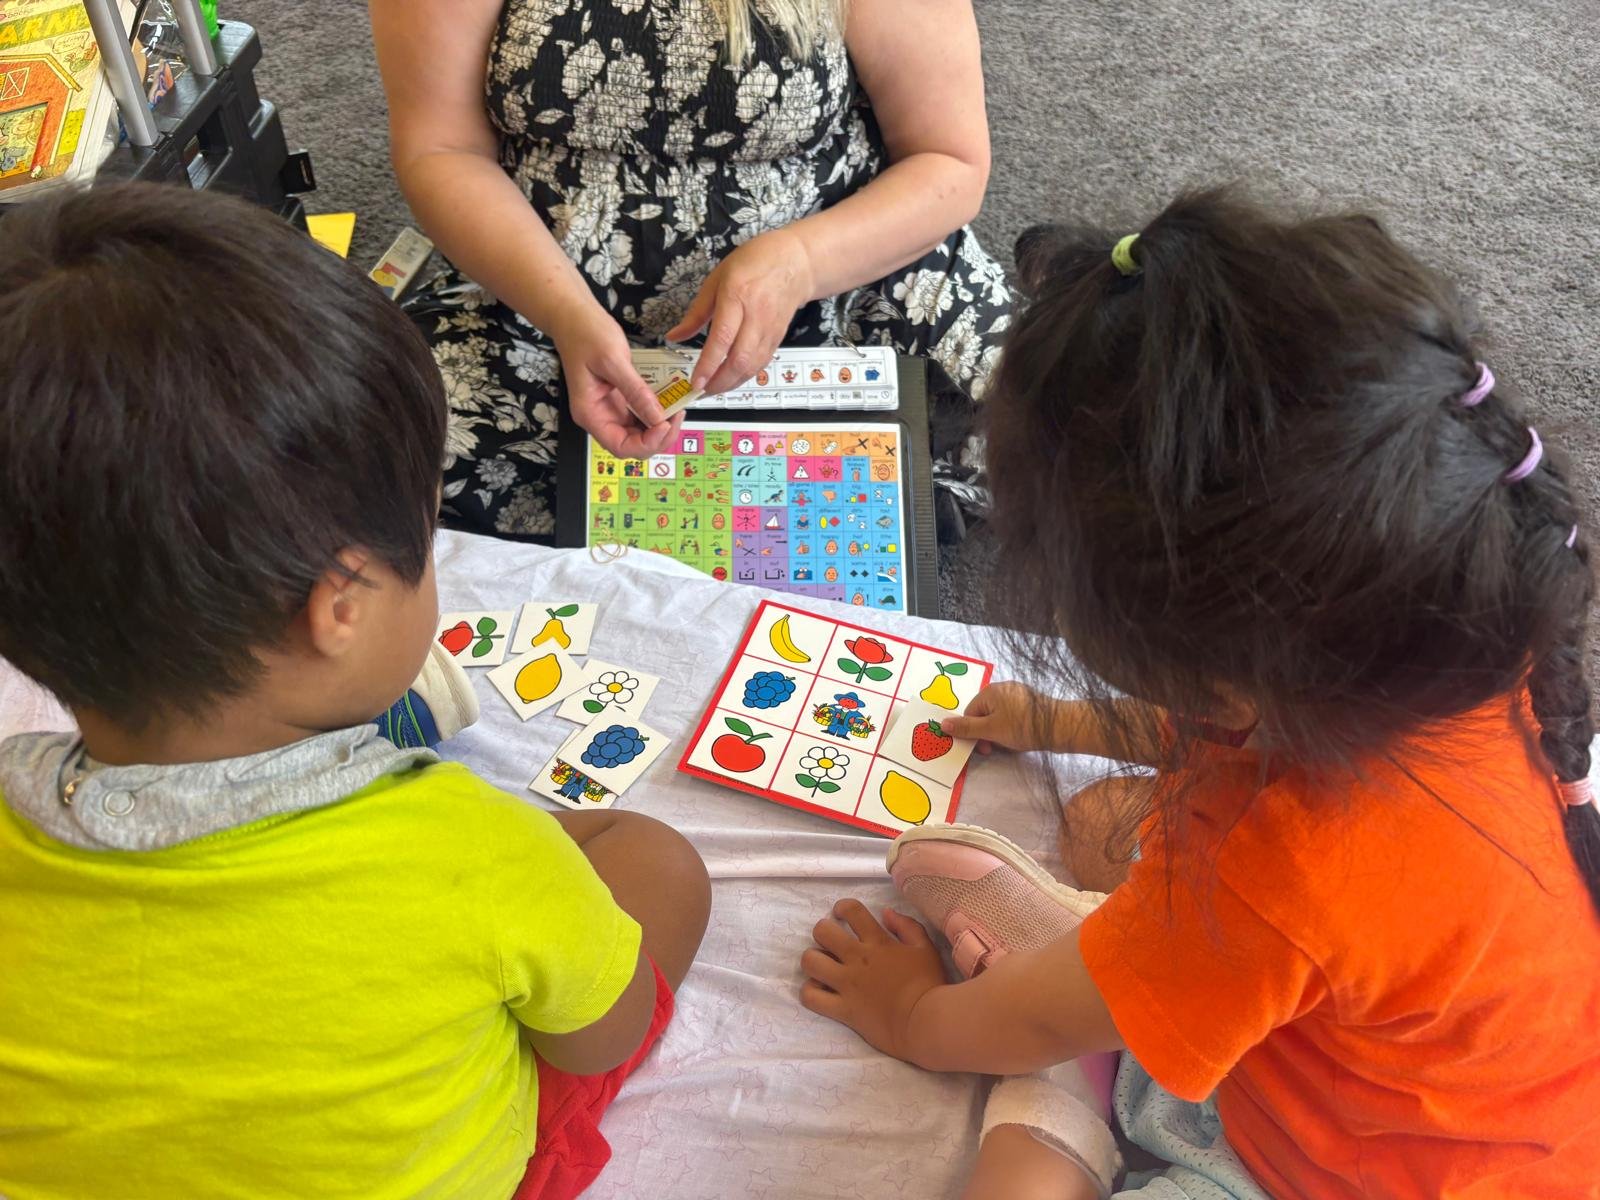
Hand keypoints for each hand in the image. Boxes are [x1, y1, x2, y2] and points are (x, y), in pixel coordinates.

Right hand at [553, 305, 682, 458]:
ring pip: (640, 433)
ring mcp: (611, 409)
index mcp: (591, 413)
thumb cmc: (584, 333)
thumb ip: (636, 391)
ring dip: (660, 427)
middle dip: (658, 437)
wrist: (574, 316)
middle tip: (677, 416)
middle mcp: (600, 416)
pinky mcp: (620, 399)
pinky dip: (656, 413)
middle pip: (633, 445)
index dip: (646, 443)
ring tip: (676, 409)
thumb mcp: (613, 361)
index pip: (621, 446)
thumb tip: (657, 416)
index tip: (664, 424)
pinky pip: (641, 415)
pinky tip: (669, 402)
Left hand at [666, 229, 815, 395]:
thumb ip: (696, 313)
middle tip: (701, 390)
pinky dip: (745, 375)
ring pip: (752, 366)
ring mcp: (770, 328)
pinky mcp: (778, 337)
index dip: (708, 364)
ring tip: (713, 389)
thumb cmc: (754, 263)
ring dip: (732, 383)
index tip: (695, 381)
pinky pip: (761, 363)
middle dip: (719, 381)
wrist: (796, 262)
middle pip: (739, 358)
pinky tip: (731, 379)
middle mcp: (756, 315)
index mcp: (737, 295)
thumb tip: (674, 336)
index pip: (722, 338)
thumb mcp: (717, 279)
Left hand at [800, 899, 946, 1063]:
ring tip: (822, 965)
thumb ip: (907, 927)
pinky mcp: (842, 1009)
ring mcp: (847, 984)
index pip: (851, 910)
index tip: (841, 914)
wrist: (926, 1023)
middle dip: (823, 931)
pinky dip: (811, 992)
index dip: (842, 907)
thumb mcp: (926, 949)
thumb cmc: (929, 985)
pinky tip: (820, 990)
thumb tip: (886, 913)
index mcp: (877, 942)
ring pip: (810, 962)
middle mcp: (857, 959)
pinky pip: (811, 997)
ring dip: (813, 960)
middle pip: (822, 932)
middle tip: (831, 942)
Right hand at [940, 681, 1053, 754]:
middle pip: (984, 714)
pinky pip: (1012, 716)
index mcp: (990, 692)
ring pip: (998, 717)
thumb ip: (967, 727)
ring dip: (999, 733)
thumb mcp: (991, 730)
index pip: (970, 713)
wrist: (1060, 727)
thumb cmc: (1023, 727)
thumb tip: (942, 724)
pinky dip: (1012, 728)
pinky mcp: (1030, 703)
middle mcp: (1002, 689)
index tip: (984, 748)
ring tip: (1010, 744)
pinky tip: (1020, 737)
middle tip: (995, 748)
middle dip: (987, 734)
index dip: (973, 732)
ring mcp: (1018, 694)